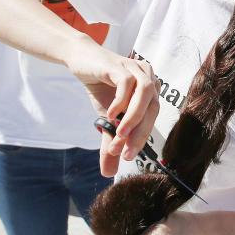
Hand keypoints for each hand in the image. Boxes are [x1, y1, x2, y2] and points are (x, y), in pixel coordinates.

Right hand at [63, 37, 159, 175]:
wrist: (80, 61)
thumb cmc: (100, 87)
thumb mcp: (107, 119)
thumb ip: (111, 141)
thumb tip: (109, 173)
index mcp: (151, 90)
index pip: (153, 117)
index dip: (142, 138)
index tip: (126, 156)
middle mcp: (148, 77)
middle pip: (153, 108)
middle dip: (139, 133)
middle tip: (123, 152)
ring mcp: (135, 68)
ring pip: (145, 95)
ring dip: (133, 118)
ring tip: (119, 134)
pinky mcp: (120, 64)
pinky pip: (127, 83)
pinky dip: (120, 101)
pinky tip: (109, 114)